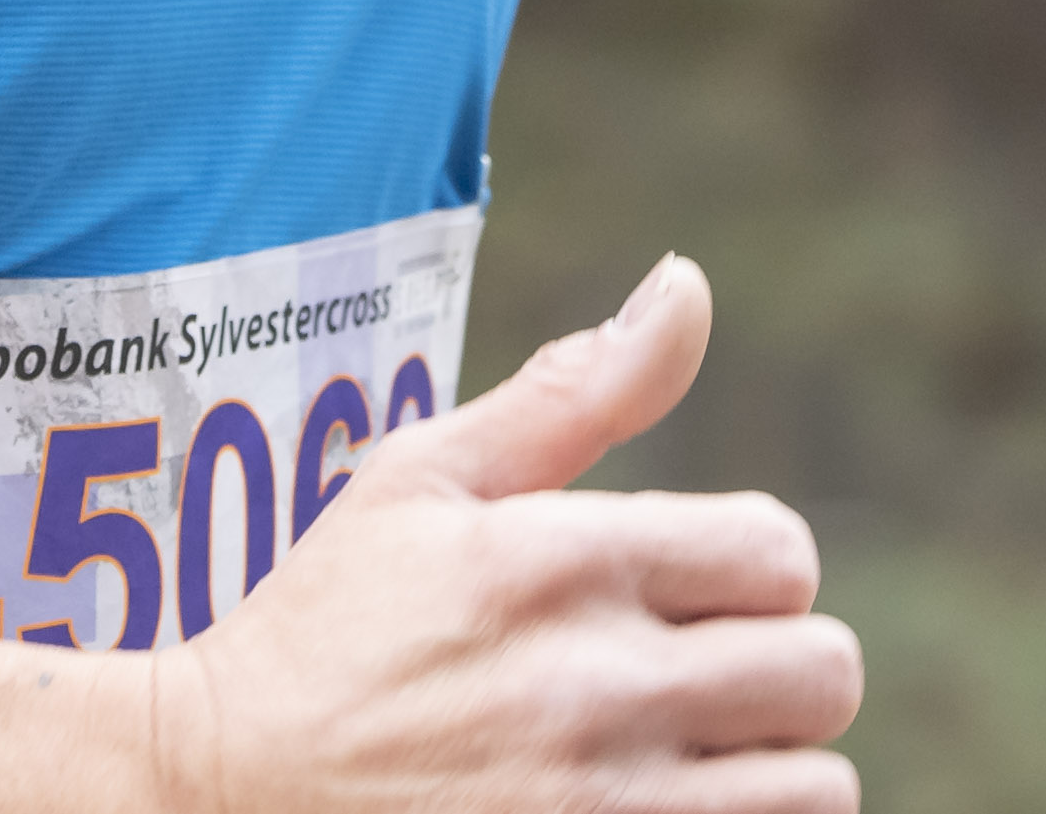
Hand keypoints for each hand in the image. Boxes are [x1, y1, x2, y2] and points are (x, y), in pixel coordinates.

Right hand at [143, 257, 862, 813]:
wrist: (223, 792)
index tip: (688, 592)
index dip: (749, 568)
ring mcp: (605, 811)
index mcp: (563, 564)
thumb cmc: (328, 628)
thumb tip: (689, 283)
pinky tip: (667, 807)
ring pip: (817, 787)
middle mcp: (598, 691)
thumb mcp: (422, 481)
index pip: (781, 554)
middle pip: (822, 672)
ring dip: (770, 768)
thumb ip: (574, 391)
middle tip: (696, 679)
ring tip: (691, 759)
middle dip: (774, 667)